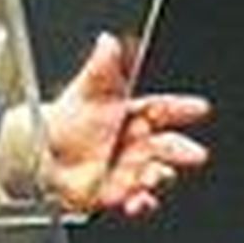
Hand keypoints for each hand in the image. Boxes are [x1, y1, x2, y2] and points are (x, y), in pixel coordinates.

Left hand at [43, 32, 210, 218]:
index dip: (182, 108)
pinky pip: (137, 199)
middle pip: (169, 146)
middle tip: (195, 154)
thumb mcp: (86, 91)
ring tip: (159, 176)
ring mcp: (131, 169)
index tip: (200, 107)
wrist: (43, 155)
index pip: (164, 109)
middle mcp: (138, 143)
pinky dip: (142, 202)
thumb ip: (101, 67)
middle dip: (183, 150)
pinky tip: (140, 200)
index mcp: (135, 115)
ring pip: (157, 173)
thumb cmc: (69, 119)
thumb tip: (107, 40)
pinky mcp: (120, 192)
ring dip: (162, 177)